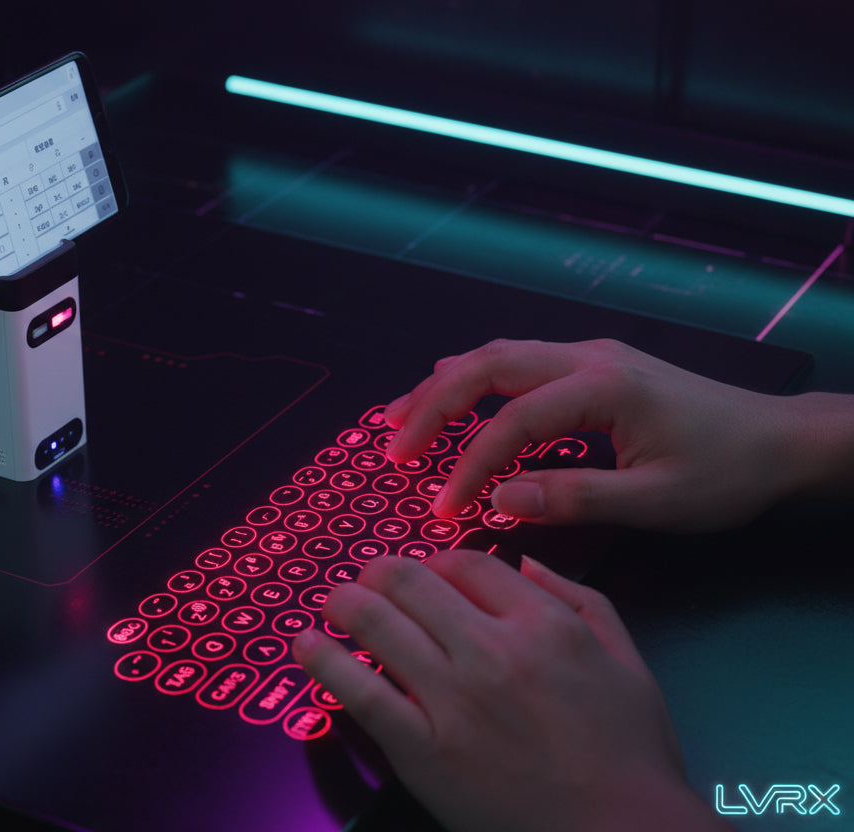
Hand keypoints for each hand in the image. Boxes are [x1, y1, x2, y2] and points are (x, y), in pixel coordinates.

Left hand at [292, 551, 730, 831]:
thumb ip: (579, 599)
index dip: (436, 562)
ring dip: (344, 603)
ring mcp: (451, 700)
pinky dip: (324, 661)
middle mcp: (491, 651)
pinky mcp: (421, 748)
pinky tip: (307, 645)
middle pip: (411, 582)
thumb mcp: (628, 661)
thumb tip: (524, 562)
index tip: (425, 574)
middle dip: (379, 572)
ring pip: (376, 624)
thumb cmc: (629, 755)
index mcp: (543, 625)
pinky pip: (359, 692)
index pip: (466, 564)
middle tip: (366, 579)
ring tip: (334, 603)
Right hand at [383, 338, 831, 532]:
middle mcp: (587, 358)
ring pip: (496, 355)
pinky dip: (472, 381)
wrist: (777, 440)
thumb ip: (574, 498)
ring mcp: (588, 356)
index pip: (512, 422)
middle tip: (392, 447)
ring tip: (398, 419)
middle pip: (487, 365)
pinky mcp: (591, 366)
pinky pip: (515, 362)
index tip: (442, 509)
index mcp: (602, 387)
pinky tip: (448, 397)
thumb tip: (501, 500)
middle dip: (431, 405)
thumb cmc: (724, 472)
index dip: (469, 466)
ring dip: (443, 386)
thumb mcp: (654, 500)